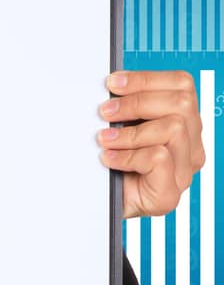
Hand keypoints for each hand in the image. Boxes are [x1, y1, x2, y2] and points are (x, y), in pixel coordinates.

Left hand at [99, 70, 206, 219]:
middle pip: (182, 102)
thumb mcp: (117, 126)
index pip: (182, 86)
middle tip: (104, 112)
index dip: (146, 78)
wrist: (94, 206)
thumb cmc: (105, 163)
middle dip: (137, 102)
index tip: (112, 83)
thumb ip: (124, 105)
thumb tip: (111, 82)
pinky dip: (128, 156)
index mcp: (183, 124)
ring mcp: (183, 172)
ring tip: (105, 140)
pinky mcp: (169, 194)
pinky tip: (109, 160)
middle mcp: (189, 146)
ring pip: (175, 128)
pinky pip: (159, 157)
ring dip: (131, 132)